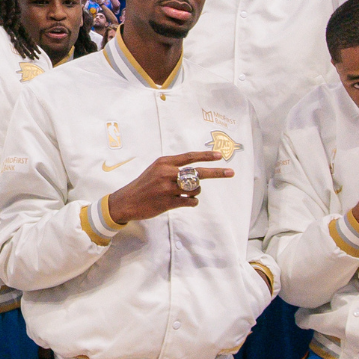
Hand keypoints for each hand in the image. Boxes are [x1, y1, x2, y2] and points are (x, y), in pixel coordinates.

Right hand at [104, 151, 234, 223]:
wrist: (127, 201)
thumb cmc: (144, 184)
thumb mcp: (156, 169)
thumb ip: (173, 168)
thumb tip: (195, 172)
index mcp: (164, 162)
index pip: (189, 157)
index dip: (206, 156)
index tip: (220, 156)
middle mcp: (167, 173)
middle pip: (198, 172)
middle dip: (217, 172)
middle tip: (231, 172)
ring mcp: (168, 188)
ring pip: (195, 189)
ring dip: (196, 192)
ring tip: (186, 193)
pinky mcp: (168, 202)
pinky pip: (190, 201)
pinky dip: (192, 201)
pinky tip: (186, 201)